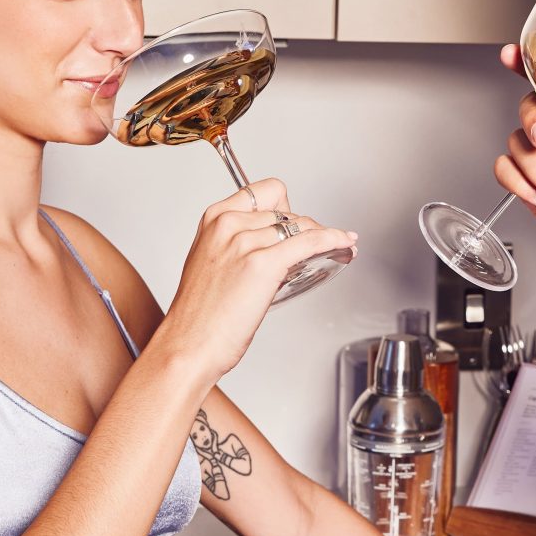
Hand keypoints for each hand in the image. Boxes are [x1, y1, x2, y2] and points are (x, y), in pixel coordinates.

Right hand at [154, 180, 356, 380]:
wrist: (189, 344)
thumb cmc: (199, 315)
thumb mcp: (210, 262)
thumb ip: (235, 243)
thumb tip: (271, 241)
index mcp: (214, 219)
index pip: (263, 191)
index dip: (284, 206)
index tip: (292, 222)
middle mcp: (228, 225)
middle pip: (286, 210)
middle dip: (303, 229)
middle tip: (309, 249)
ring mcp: (245, 243)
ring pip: (301, 226)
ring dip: (321, 236)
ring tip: (332, 248)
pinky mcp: (263, 264)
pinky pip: (311, 241)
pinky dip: (334, 239)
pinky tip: (345, 243)